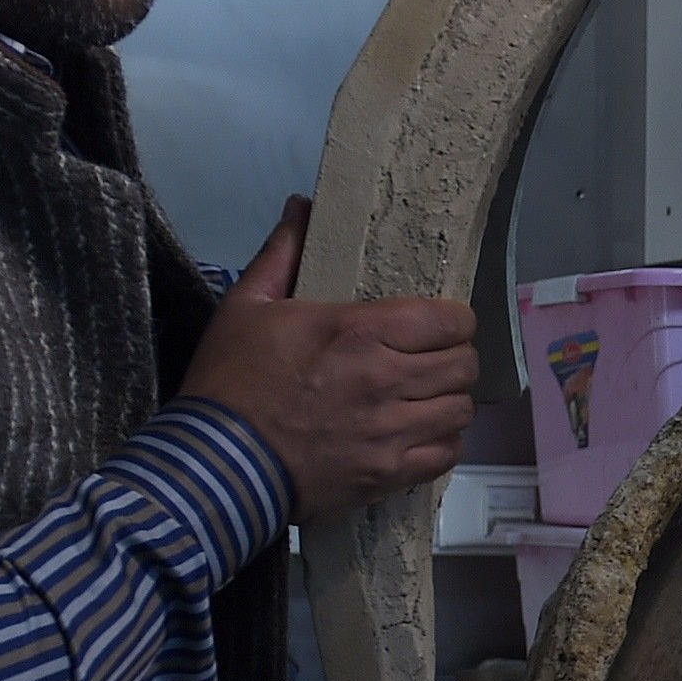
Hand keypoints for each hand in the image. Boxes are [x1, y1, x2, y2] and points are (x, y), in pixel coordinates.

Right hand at [178, 196, 476, 521]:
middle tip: (435, 359)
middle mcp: (387, 379)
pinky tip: (424, 433)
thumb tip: (302, 206)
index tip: (439, 324)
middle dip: (456, 357)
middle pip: (464, 365)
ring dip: (450, 400)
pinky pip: (446, 454)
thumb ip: (282, 253)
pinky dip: (443, 442)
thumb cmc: (230, 380)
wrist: (217, 464)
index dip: (454, 320)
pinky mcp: (387, 473)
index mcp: (360, 332)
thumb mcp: (246, 306)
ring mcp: (391, 431)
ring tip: (430, 396)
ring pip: (460, 410)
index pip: (449, 320)